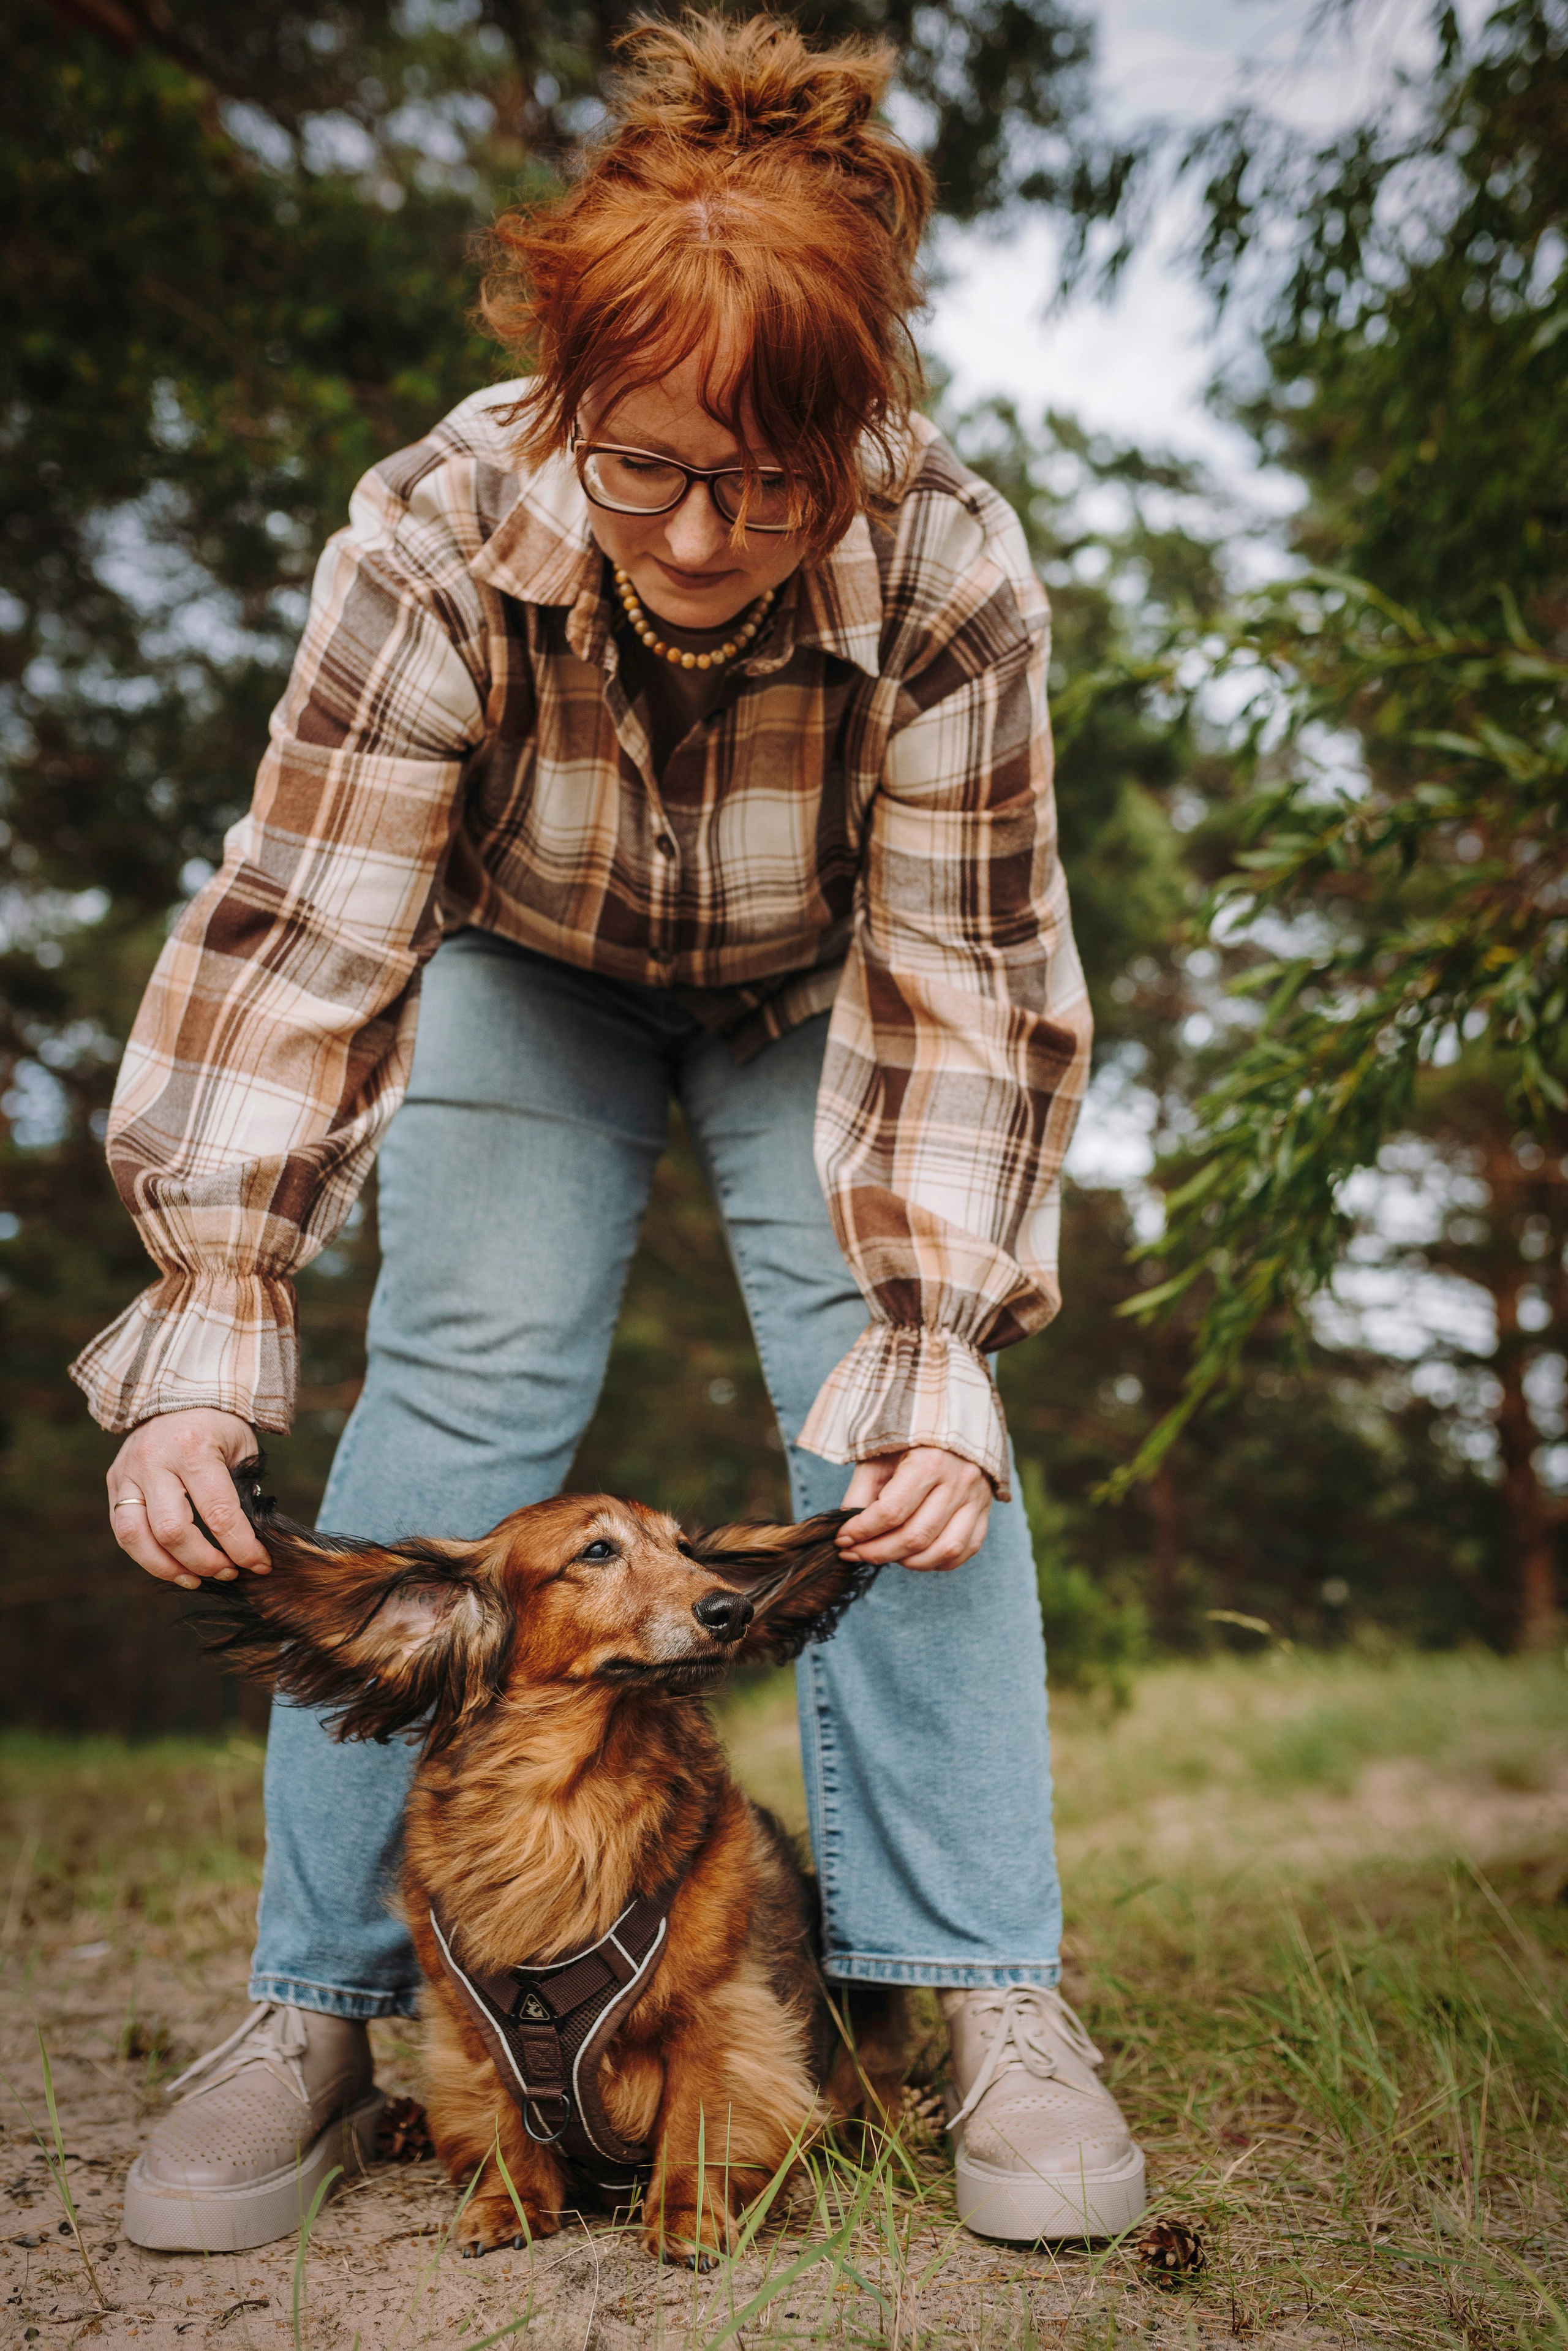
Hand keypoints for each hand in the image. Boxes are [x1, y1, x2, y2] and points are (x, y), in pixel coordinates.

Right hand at [106, 1408, 270, 1589]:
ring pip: (135, 1536)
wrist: (179, 1393)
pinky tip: (173, 1565)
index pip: (218, 1513)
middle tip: (229, 1572)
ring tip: (196, 1579)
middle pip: (172, 1530)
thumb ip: (244, 1493)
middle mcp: (155, 1460)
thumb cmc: (219, 1426)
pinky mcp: (115, 1481)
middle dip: (204, 1561)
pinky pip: (123, 1529)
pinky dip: (147, 1555)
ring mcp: (129, 1471)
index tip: (260, 1565)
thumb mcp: (242, 1450)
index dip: (241, 1547)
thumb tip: (249, 1543)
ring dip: (167, 1568)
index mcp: (194, 1448)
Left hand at [835, 1445, 992, 1572]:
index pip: (892, 1512)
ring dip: (907, 1562)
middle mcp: (958, 1481)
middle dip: (877, 1552)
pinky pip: (964, 1551)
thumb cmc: (910, 1438)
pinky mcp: (984, 1512)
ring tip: (885, 1554)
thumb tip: (849, 1532)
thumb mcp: (879, 1454)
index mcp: (929, 1460)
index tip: (842, 1538)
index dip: (861, 1531)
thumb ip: (862, 1492)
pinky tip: (914, 1555)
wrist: (954, 1421)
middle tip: (854, 1552)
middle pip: (916, 1537)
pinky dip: (937, 1562)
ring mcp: (976, 1499)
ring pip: (943, 1550)